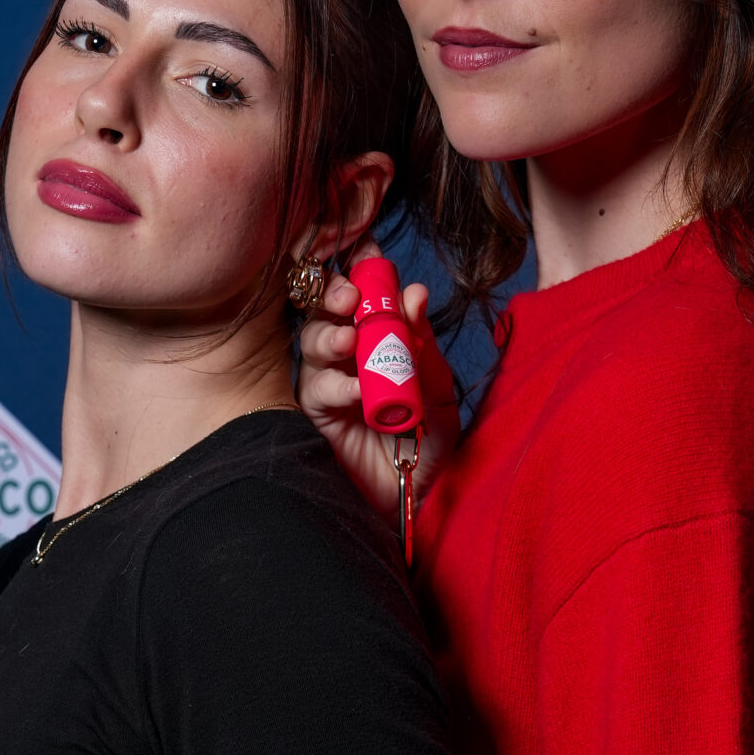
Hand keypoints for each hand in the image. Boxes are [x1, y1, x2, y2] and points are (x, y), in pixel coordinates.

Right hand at [295, 264, 458, 520]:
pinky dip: (336, 385)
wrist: (421, 505)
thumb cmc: (432, 451)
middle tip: (351, 295)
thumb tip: (416, 294)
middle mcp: (351, 359)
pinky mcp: (318, 419)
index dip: (361, 270)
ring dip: (328, 335)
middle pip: (329, 311)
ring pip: (313, 343)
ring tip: (349, 341)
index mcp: (382, 344)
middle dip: (336, 296)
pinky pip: (317, 391)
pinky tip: (356, 390)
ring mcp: (332, 387)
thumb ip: (425, 349)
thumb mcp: (440, 395)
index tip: (368, 249)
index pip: (366, 297)